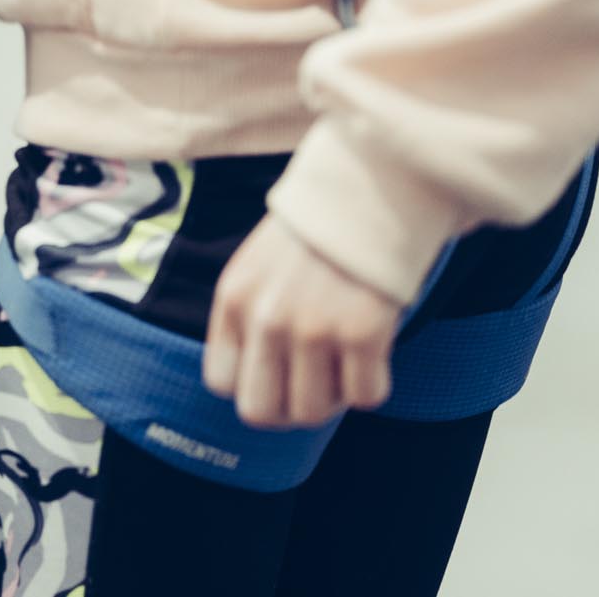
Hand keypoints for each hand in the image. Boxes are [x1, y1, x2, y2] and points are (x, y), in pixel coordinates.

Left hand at [204, 217, 406, 429]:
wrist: (371, 186)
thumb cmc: (318, 231)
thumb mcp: (258, 265)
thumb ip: (250, 316)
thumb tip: (263, 380)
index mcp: (233, 299)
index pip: (222, 382)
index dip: (254, 387)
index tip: (281, 375)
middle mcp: (264, 319)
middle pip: (261, 411)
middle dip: (290, 408)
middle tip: (316, 385)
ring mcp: (311, 329)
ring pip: (313, 412)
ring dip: (334, 398)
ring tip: (346, 364)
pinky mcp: (361, 333)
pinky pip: (365, 397)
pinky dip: (374, 385)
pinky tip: (376, 354)